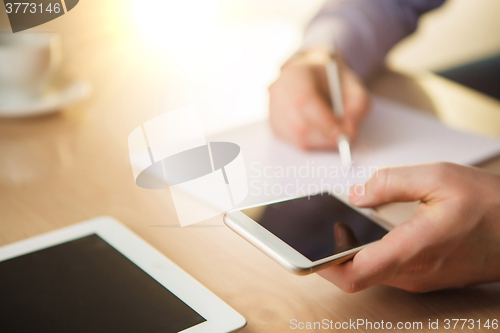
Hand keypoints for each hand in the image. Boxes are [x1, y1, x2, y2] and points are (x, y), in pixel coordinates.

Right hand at [268, 48, 369, 149]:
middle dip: (325, 136)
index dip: (324, 121)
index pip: (304, 101)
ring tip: (334, 134)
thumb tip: (350, 132)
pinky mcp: (274, 126)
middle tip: (344, 139)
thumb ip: (358, 106)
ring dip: (320, 142)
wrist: (314, 76)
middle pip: (298, 124)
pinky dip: (312, 142)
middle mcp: (278, 91)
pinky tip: (321, 132)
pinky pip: (293, 142)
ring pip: (296, 137)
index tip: (343, 133)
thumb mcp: (354, 86)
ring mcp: (272, 109)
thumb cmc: (334, 82)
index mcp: (295, 73)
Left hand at [318, 162, 499, 292]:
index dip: (323, 265)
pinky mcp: (425, 274)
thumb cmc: (491, 205)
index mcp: (412, 249)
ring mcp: (419, 277)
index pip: (354, 274)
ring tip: (342, 223)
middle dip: (332, 252)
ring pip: (370, 271)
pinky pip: (387, 268)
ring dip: (352, 251)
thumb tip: (356, 193)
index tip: (307, 249)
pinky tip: (369, 229)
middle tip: (321, 225)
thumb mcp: (438, 177)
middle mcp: (412, 272)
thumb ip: (389, 183)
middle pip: (356, 274)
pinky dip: (371, 251)